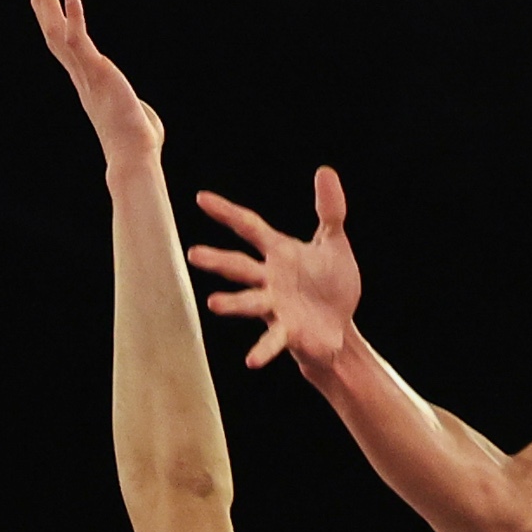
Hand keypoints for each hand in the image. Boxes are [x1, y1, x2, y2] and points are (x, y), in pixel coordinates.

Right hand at [18, 0, 161, 165]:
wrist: (134, 157)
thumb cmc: (137, 142)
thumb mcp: (134, 115)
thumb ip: (131, 107)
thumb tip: (142, 115)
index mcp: (86, 80)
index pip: (62, 44)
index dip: (50, 19)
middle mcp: (79, 74)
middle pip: (52, 29)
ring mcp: (85, 71)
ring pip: (56, 29)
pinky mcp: (96, 71)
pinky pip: (80, 37)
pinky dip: (74, 13)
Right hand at [183, 171, 363, 374]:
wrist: (339, 327)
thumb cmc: (331, 284)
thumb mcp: (334, 242)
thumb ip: (330, 209)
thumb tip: (325, 169)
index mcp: (279, 253)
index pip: (249, 227)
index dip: (226, 212)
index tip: (201, 198)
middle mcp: (270, 279)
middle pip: (240, 267)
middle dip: (217, 261)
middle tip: (192, 254)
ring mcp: (275, 307)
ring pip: (249, 302)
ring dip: (233, 303)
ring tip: (213, 303)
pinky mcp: (288, 333)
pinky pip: (272, 340)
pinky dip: (262, 350)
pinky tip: (251, 361)